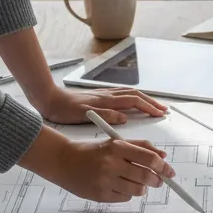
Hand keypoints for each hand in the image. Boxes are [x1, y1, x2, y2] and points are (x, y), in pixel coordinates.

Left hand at [33, 85, 168, 125]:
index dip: (149, 107)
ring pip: (130, 94)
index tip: (160, 114)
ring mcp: (105, 94)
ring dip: (145, 99)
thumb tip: (124, 118)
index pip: (134, 101)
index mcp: (107, 100)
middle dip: (151, 102)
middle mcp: (108, 95)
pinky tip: (134, 103)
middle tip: (163, 110)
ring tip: (154, 106)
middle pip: (136, 95)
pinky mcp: (100, 96)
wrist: (49, 98)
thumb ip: (105, 116)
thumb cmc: (64, 109)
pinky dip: (134, 98)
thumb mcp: (83, 115)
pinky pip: (123, 95)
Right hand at [58, 138, 175, 202]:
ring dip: (141, 187)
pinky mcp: (100, 195)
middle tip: (158, 181)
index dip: (163, 167)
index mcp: (117, 147)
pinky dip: (127, 193)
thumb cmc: (92, 151)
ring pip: (137, 190)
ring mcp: (105, 181)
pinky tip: (118, 186)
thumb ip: (140, 147)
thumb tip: (162, 156)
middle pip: (146, 176)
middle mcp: (111, 163)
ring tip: (134, 182)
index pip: (149, 158)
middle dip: (156, 180)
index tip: (169, 172)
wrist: (63, 161)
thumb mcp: (115, 143)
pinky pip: (124, 198)